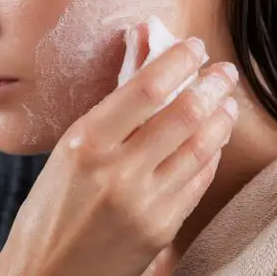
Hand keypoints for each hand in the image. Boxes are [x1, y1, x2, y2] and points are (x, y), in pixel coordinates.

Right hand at [0, 23, 240, 275]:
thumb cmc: (50, 210)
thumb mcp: (69, 150)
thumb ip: (112, 106)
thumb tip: (144, 53)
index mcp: (85, 143)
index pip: (146, 88)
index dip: (178, 61)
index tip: (195, 47)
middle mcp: (117, 171)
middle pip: (183, 114)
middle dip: (212, 85)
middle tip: (224, 71)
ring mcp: (144, 203)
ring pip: (200, 147)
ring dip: (221, 118)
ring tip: (227, 101)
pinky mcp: (162, 229)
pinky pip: (198, 181)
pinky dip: (211, 155)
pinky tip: (215, 140)